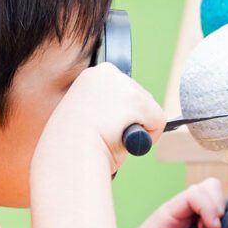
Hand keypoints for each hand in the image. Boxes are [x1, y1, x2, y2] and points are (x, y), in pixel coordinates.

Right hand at [33, 63, 165, 174]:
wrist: (68, 154)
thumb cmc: (70, 145)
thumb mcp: (84, 116)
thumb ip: (103, 109)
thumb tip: (123, 118)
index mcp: (92, 75)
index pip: (119, 92)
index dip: (116, 114)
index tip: (103, 126)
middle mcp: (109, 73)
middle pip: (137, 97)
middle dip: (129, 119)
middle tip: (109, 135)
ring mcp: (125, 86)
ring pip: (148, 110)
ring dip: (135, 128)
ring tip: (111, 138)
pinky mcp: (140, 102)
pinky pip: (158, 122)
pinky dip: (148, 138)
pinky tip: (124, 141)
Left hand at [121, 178, 225, 227]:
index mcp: (168, 214)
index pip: (193, 194)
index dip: (208, 206)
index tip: (214, 227)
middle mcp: (180, 211)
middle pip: (207, 188)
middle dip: (218, 204)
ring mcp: (189, 217)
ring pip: (212, 197)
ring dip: (219, 211)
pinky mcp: (195, 226)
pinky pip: (212, 213)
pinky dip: (219, 220)